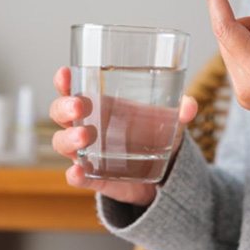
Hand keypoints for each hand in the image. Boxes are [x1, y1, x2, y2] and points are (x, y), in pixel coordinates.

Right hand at [49, 67, 197, 205]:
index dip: (64, 80)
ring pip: (63, 143)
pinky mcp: (94, 177)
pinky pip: (77, 176)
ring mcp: (87, 153)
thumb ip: (178, 112)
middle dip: (64, 107)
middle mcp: (87, 126)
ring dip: (68, 138)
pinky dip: (75, 175)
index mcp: (99, 106)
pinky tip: (78, 172)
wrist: (161, 176)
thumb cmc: (154, 136)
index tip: (66, 72)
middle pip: (61, 113)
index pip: (73, 89)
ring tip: (85, 136)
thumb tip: (189, 105)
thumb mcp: (168, 122)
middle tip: (79, 106)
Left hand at [203, 0, 249, 112]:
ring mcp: (242, 94)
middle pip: (227, 37)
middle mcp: (245, 86)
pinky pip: (234, 62)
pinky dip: (249, 54)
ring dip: (249, 41)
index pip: (225, 28)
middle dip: (249, 27)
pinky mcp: (243, 97)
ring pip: (229, 48)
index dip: (216, 0)